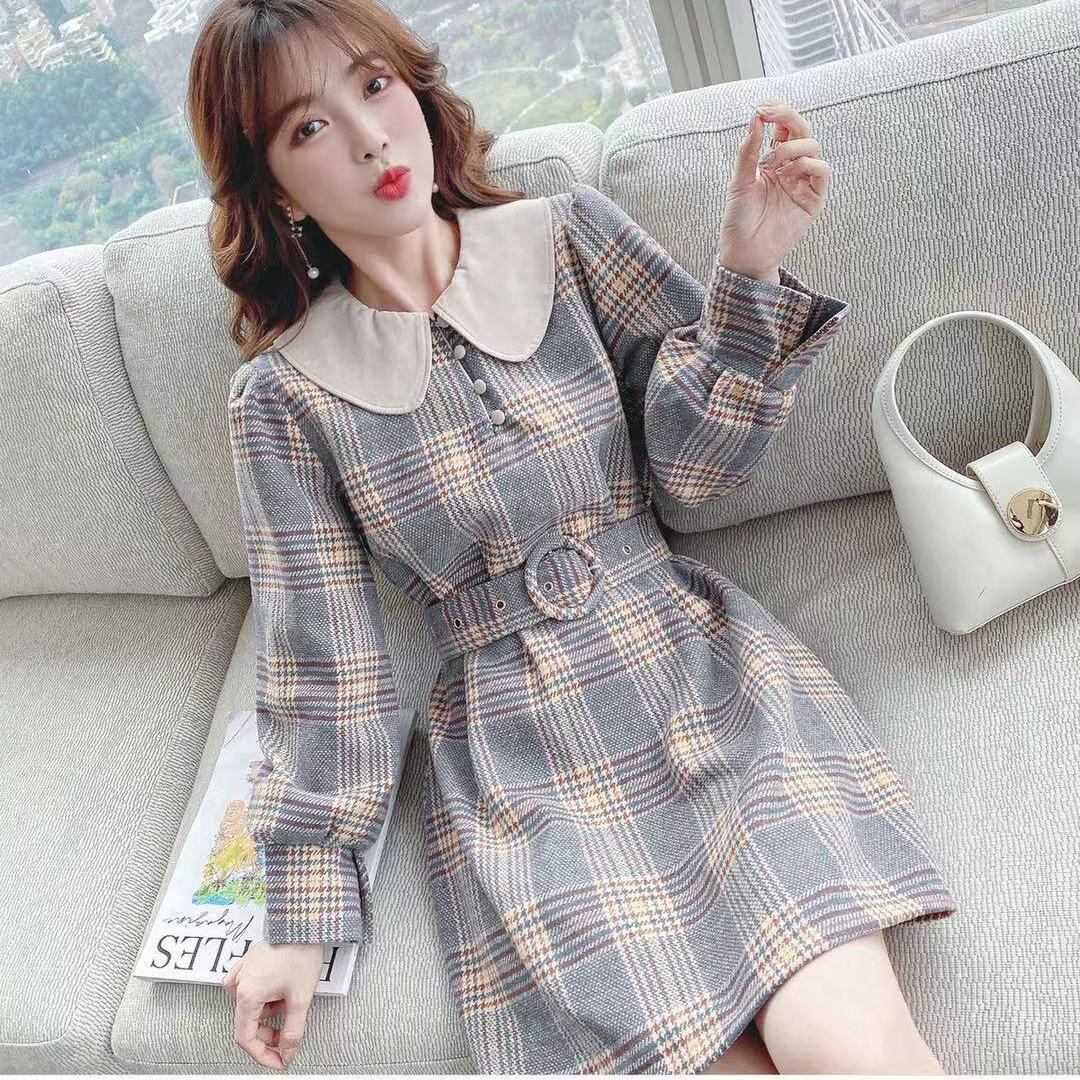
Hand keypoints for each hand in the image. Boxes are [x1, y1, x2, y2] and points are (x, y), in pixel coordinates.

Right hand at [223, 939, 324, 1068]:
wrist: (303, 923)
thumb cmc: (301, 954)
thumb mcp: (301, 998)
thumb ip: (293, 1031)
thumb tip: (287, 1053)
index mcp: (248, 995)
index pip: (246, 1039)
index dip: (262, 1055)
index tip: (278, 1061)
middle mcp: (239, 984)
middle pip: (248, 1023)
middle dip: (269, 1034)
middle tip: (288, 1036)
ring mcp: (242, 971)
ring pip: (250, 1007)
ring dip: (269, 1012)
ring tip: (289, 999)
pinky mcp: (248, 963)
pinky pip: (248, 988)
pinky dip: (263, 996)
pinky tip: (278, 989)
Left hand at [718, 100, 832, 280]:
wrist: (745, 254)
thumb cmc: (739, 221)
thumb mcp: (739, 182)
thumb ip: (748, 152)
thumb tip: (756, 118)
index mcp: (772, 161)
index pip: (782, 128)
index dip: (777, 112)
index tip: (762, 107)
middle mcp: (790, 168)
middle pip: (801, 130)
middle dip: (787, 117)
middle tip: (768, 114)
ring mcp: (803, 182)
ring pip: (812, 147)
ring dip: (791, 147)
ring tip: (770, 165)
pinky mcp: (814, 199)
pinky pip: (822, 171)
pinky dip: (808, 163)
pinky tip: (788, 173)